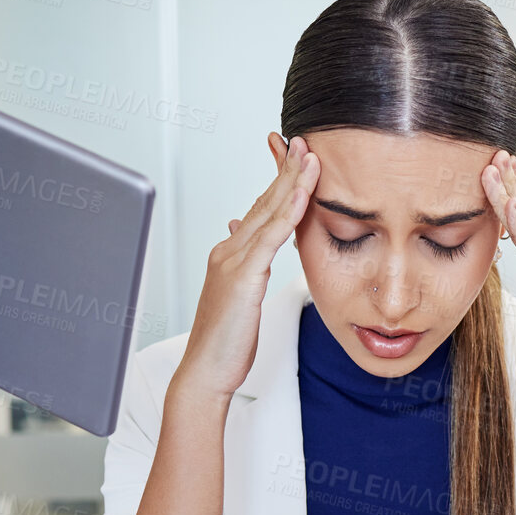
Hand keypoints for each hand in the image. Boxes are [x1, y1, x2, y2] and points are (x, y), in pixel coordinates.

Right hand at [174, 133, 318, 403]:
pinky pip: (270, 237)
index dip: (279, 182)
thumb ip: (245, 267)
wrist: (204, 372)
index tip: (296, 159)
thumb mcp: (239, 298)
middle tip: (306, 142)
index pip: (260, 210)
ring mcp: (233, 261)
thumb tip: (246, 239)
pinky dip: (287, 212)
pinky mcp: (242, 277)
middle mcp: (229, 251)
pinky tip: (302, 194)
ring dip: (291, 181)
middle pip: (264, 202)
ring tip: (310, 156)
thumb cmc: (224, 343)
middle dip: (286, 169)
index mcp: (230, 255)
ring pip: (267, 212)